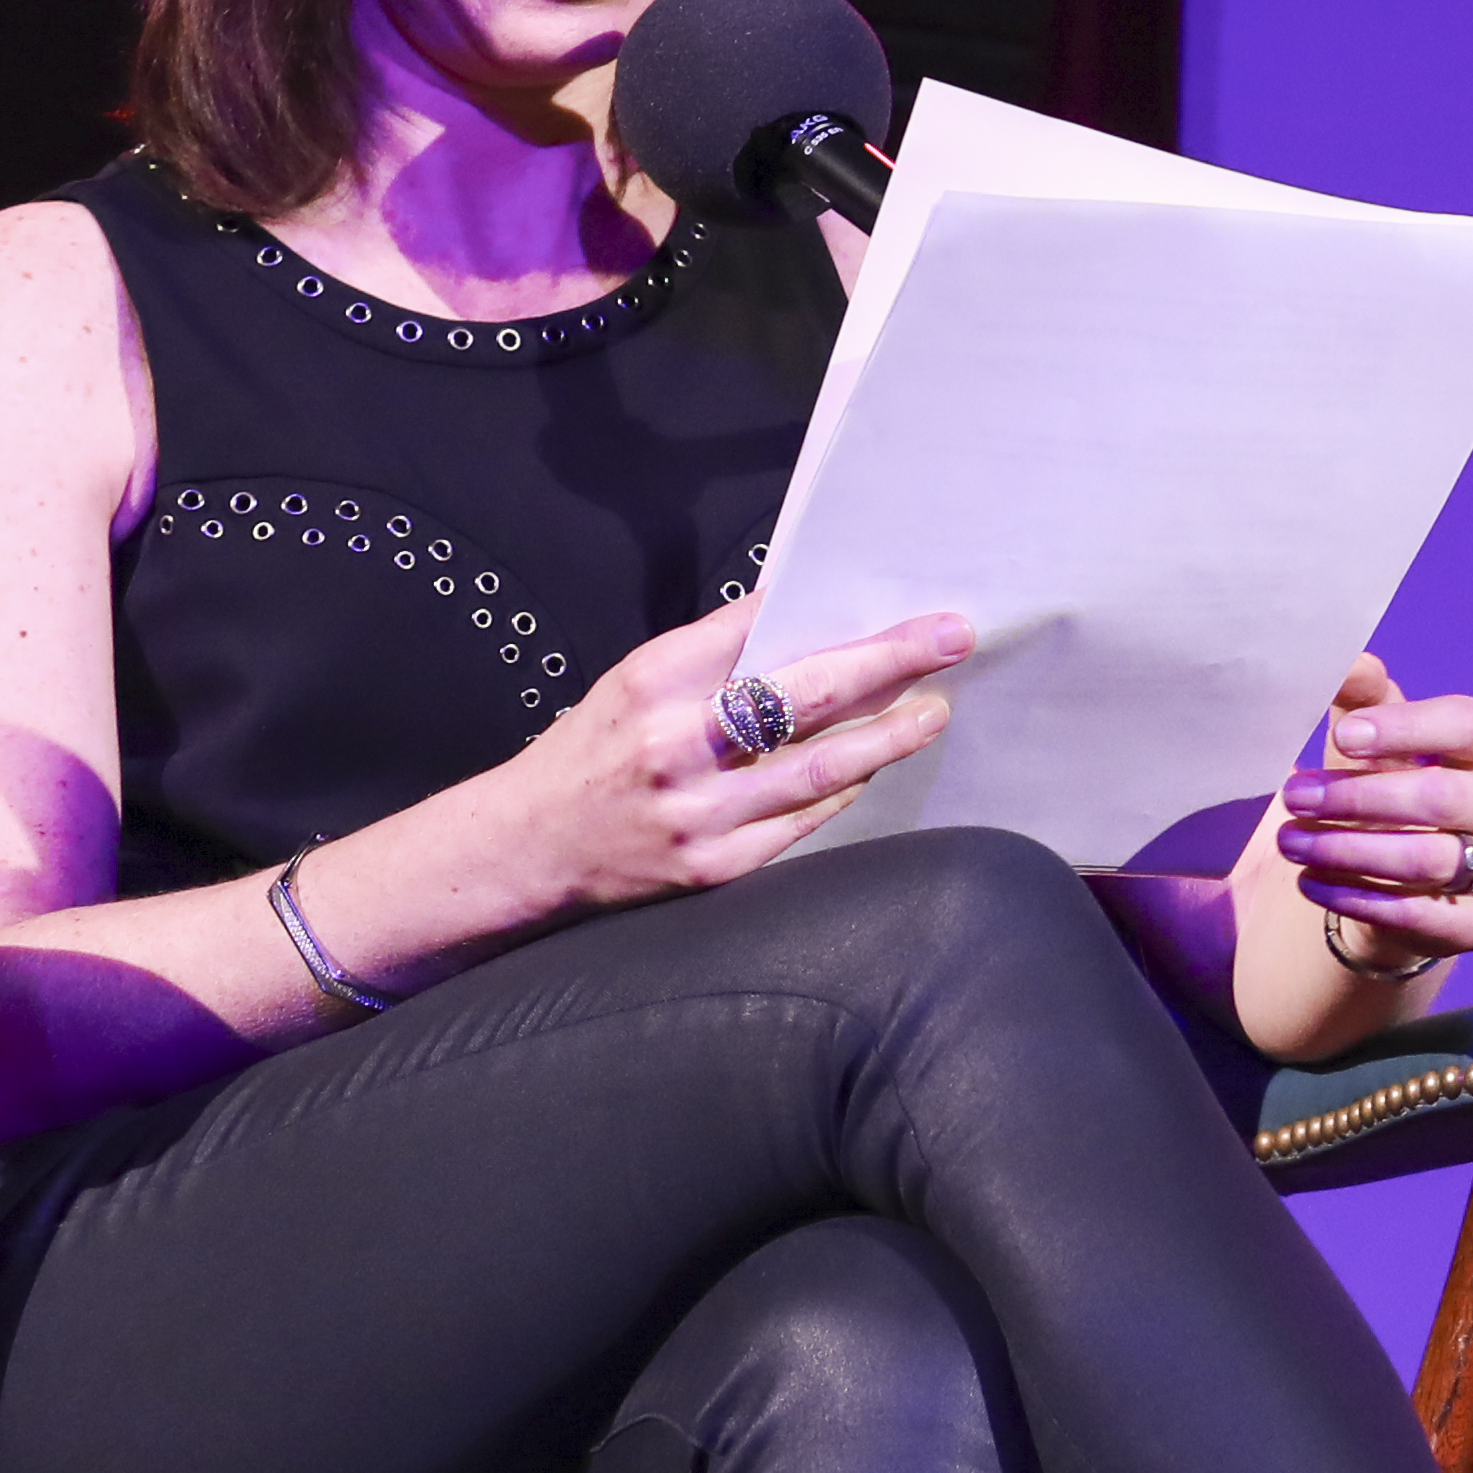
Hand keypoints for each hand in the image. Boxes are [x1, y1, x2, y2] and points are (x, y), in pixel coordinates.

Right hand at [486, 599, 967, 913]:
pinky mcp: (712, 867)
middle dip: (888, 664)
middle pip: (804, 695)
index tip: (906, 606)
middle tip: (949, 641)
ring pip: (819, 767)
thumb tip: (803, 617)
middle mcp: (676, 744)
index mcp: (653, 682)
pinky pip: (800, 823)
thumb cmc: (590, 754)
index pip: (762, 634)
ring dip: (887, 735)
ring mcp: (697, 812)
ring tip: (933, 711)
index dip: (840, 618)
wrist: (523, 850)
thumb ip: (711, 655)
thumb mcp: (633, 683)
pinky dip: (842, 790)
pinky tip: (873, 765)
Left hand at [1271, 650, 1472, 973]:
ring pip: (1428, 860)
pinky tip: (1312, 882)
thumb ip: (1362, 694)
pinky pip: (1422, 915)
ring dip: (1349, 851)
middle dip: (1359, 798)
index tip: (1344, 736)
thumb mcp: (1376, 732)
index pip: (1466, 725)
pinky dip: (1358, 898)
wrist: (1404, 868)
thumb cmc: (1392, 778)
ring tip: (1291, 842)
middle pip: (1443, 798)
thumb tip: (1346, 661)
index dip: (1404, 729)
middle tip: (1295, 797)